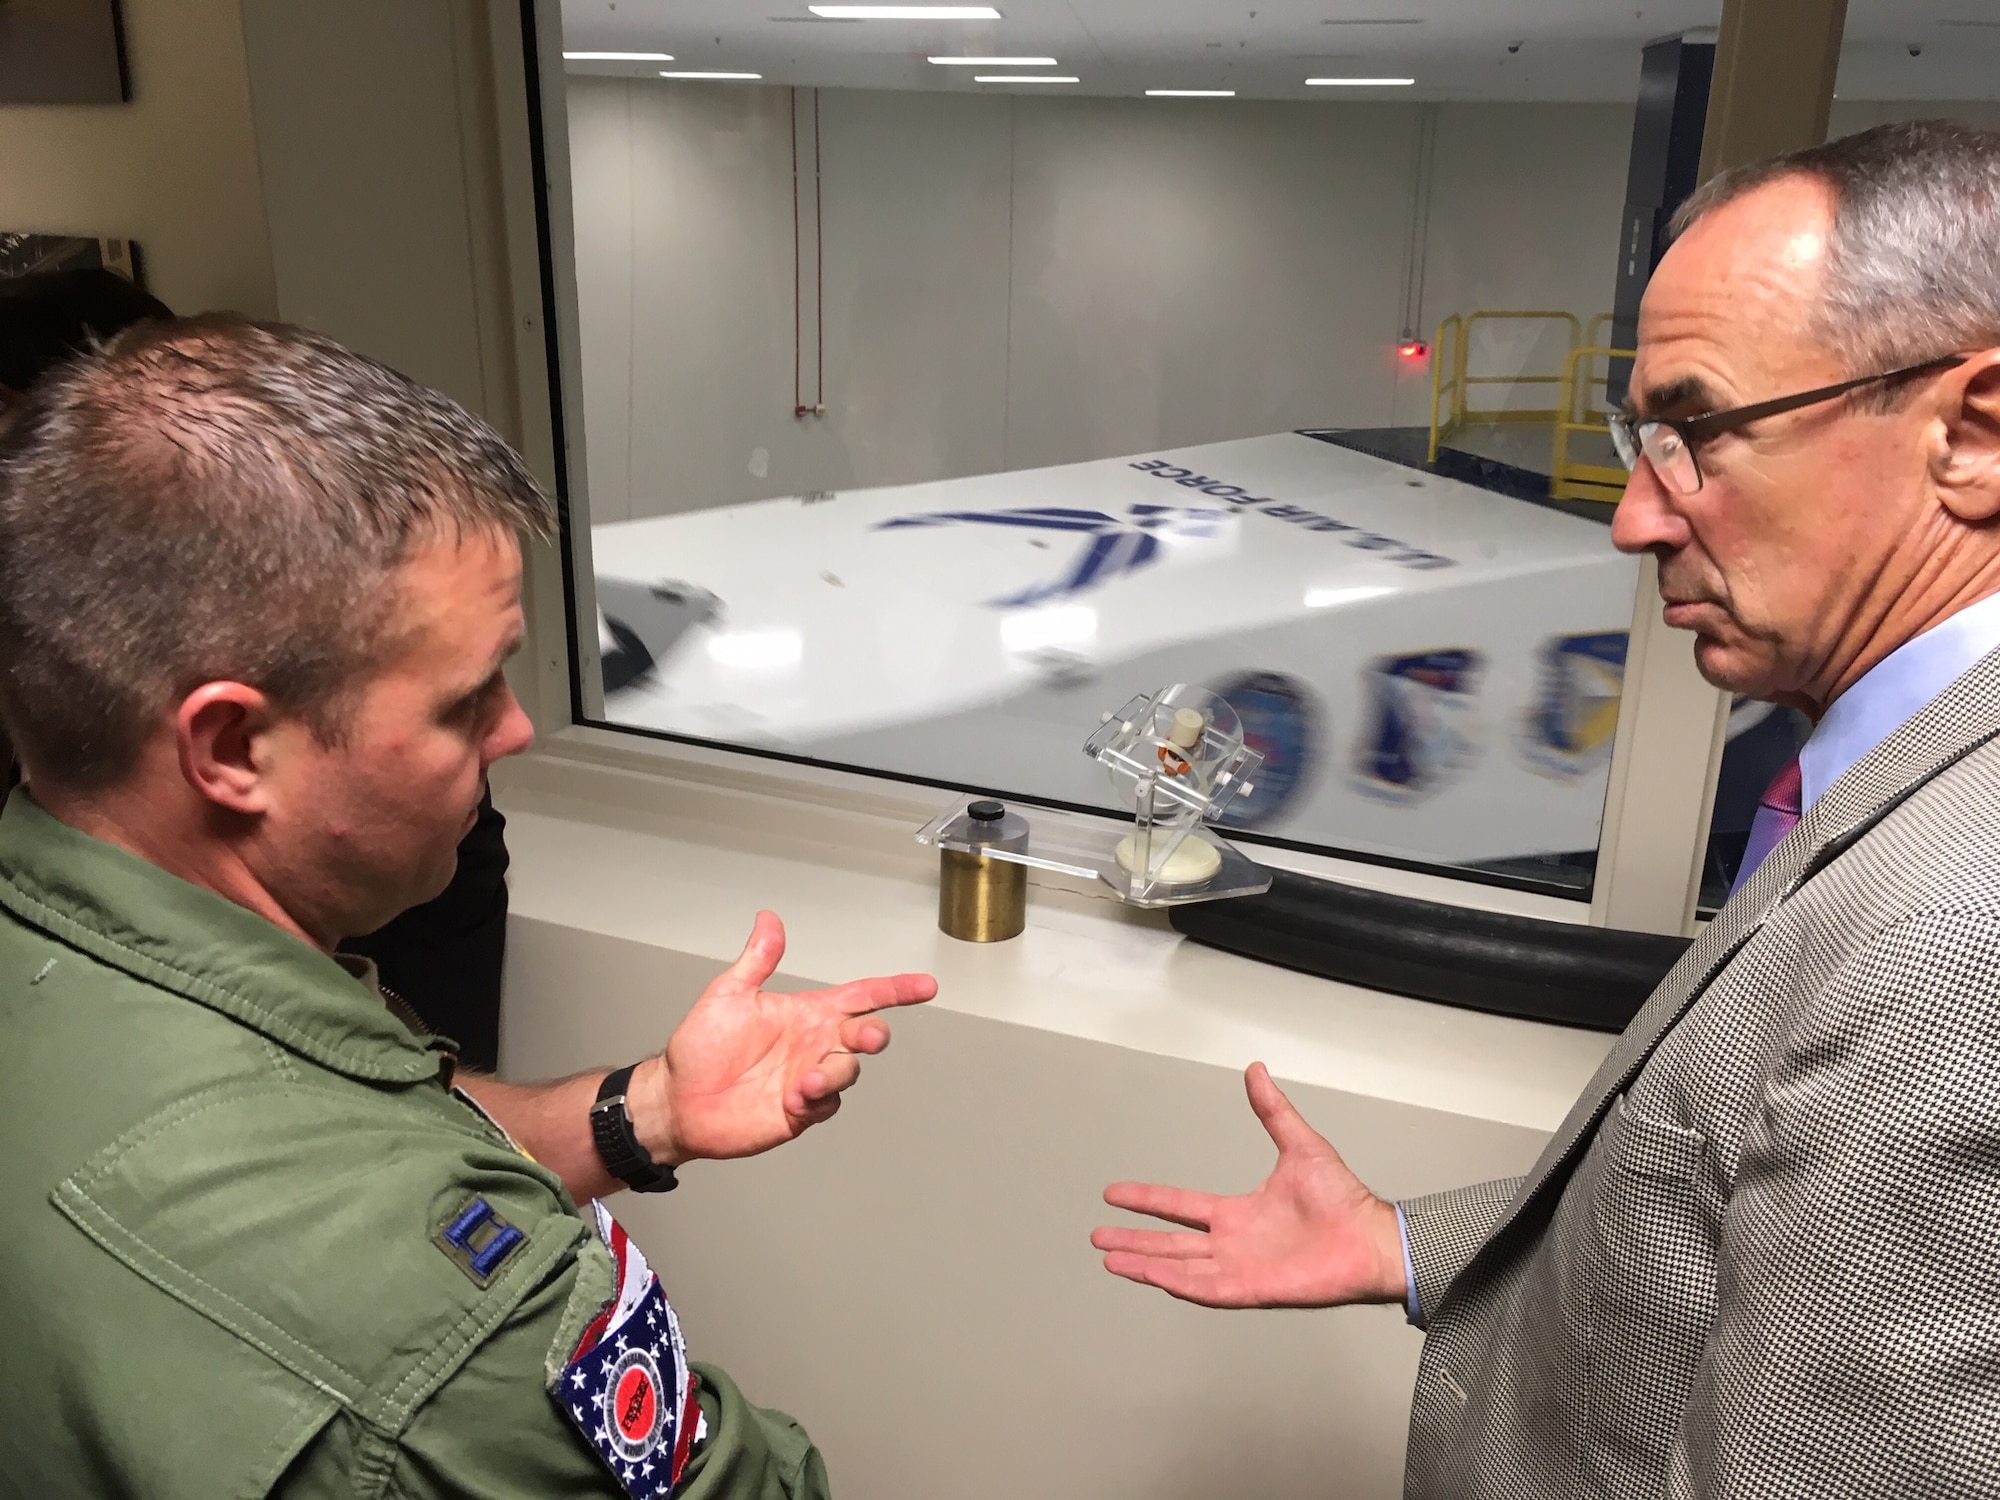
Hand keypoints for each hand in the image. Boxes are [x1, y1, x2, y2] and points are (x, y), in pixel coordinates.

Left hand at [629, 911, 935, 1163]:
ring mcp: (810, 1078)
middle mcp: (815, 1044)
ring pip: (850, 1071)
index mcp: (807, 1013)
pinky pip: (827, 1105)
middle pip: (865, 1034)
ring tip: (806, 1080)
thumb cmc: (699, 1047)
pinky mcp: (801, 1111)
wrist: (677, 1099)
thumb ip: (757, 960)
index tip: (926, 986)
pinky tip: (793, 1097)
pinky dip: (818, 1100)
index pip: (862, 996)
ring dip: (837, 1072)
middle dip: (874, 1034)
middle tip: (864, 1037)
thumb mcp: (728, 995)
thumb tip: (769, 919)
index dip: (896, 990)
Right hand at [1090, 1062, 1406, 1308]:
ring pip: (1180, 1268)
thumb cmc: (1344, 1199)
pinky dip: (1179, 1283)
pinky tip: (1153, 1278)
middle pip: (1170, 1243)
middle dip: (1133, 1241)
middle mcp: (1233, 1243)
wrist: (1372, 1238)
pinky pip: (1208, 1289)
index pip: (1180, 1206)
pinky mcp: (1254, 1289)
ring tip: (1110, 1260)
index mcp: (1237, 1213)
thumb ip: (1272, 1111)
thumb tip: (1256, 1070)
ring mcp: (1240, 1268)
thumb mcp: (1300, 1145)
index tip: (1114, 1193)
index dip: (1146, 1200)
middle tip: (1097, 1238)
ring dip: (1145, 1264)